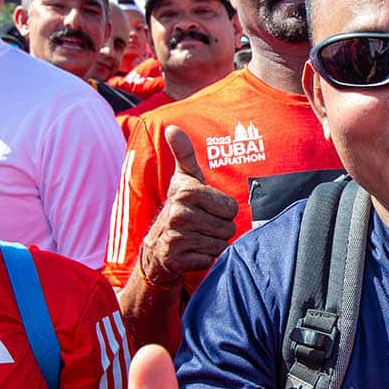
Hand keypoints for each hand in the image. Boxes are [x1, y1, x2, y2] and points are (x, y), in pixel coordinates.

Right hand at [136, 126, 238, 283]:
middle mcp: (178, 213)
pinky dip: (204, 258)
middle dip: (220, 229)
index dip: (224, 211)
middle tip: (203, 225)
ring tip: (198, 237)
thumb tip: (172, 128)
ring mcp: (175, 237)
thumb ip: (184, 153)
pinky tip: (192, 251)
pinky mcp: (174, 258)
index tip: (208, 208)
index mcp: (185, 191)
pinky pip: (208, 259)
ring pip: (219, 244)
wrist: (158, 244)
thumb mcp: (184, 178)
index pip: (231, 208)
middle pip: (228, 228)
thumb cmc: (181, 206)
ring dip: (213, 244)